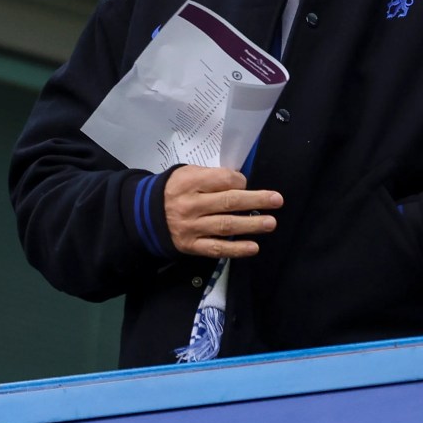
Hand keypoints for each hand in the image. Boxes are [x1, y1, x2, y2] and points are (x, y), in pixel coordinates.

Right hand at [164, 165, 283, 258]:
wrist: (145, 214)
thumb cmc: (174, 189)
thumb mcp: (187, 173)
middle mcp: (191, 205)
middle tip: (277, 201)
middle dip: (256, 201)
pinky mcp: (191, 245)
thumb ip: (212, 176)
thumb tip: (241, 182)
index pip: (223, 180)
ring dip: (251, 225)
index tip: (246, 183)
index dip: (240, 181)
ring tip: (270, 223)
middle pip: (229, 202)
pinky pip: (216, 248)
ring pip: (226, 226)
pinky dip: (236, 249)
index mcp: (190, 183)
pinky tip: (253, 247)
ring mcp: (191, 227)